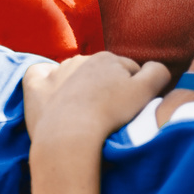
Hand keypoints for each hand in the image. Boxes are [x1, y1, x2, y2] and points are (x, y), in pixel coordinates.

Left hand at [25, 52, 170, 143]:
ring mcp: (56, 71)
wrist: (69, 136)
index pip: (129, 71)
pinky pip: (40, 75)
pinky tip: (52, 95)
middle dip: (106, 88)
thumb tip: (155, 66)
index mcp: (109, 58)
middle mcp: (81, 58)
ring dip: (79, 87)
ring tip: (83, 114)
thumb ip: (158, 72)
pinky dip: (46, 81)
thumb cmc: (111, 114)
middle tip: (108, 115)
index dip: (134, 90)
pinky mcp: (35, 86)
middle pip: (101, 73)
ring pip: (74, 75)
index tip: (130, 110)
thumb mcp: (147, 92)